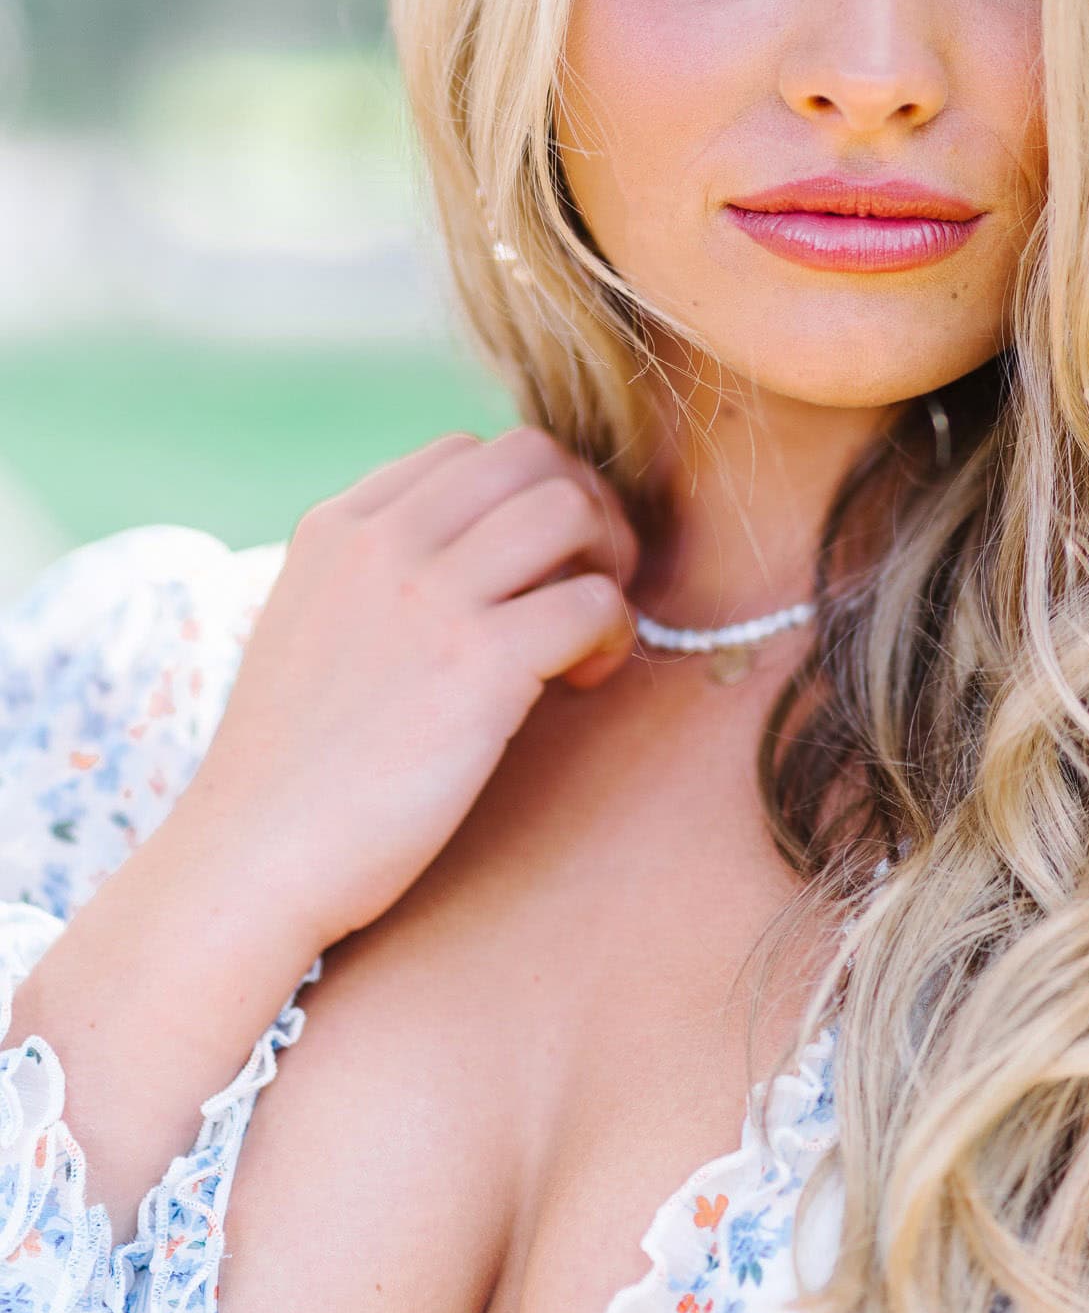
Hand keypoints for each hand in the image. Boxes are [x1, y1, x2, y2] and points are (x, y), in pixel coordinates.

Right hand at [170, 426, 641, 951]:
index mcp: (338, 527)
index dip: (520, 497)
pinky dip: (611, 633)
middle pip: (530, 454)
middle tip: (587, 583)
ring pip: (569, 507)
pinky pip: (592, 600)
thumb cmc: (294, 768)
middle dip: (582, 507)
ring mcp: (429, 597)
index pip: (465, 452)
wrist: (252, 860)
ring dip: (607, 560)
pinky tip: (584, 682)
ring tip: (588, 633)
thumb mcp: (312, 628)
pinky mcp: (478, 664)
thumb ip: (377, 574)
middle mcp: (382, 542)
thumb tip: (476, 549)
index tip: (530, 567)